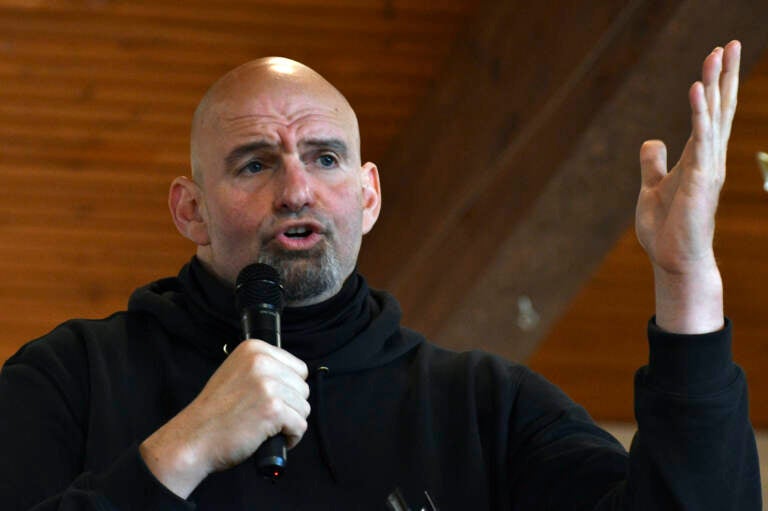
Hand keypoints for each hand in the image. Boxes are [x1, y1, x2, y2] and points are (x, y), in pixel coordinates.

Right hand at [140, 340, 309, 497]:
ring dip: (290, 423)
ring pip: (304, 408)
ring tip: (267, 427)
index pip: (298, 368)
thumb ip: (263, 368)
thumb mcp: (236, 372)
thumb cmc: (215, 412)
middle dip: (291, 406)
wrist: (193, 437)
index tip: (272, 400)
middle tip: (267, 417)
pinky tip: (273, 438)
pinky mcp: (273, 409)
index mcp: (254, 348)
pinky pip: (300, 426)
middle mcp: (262, 361)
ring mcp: (268, 385)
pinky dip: (290, 438)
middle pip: (303, 388)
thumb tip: (295, 377)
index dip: (289, 389)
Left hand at [635, 41, 740, 332]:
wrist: (673, 260)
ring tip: (720, 52)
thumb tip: (651, 141)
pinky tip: (697, 88)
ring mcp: (708, 168)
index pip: (710, 116)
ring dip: (717, 84)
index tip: (719, 57)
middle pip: (720, 109)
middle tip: (732, 42)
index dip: (715, 86)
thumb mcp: (653, 189)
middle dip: (725, 75)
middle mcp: (709, 159)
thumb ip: (653, 164)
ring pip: (715, 118)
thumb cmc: (667, 229)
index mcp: (698, 159)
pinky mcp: (700, 179)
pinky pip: (700, 139)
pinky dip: (698, 113)